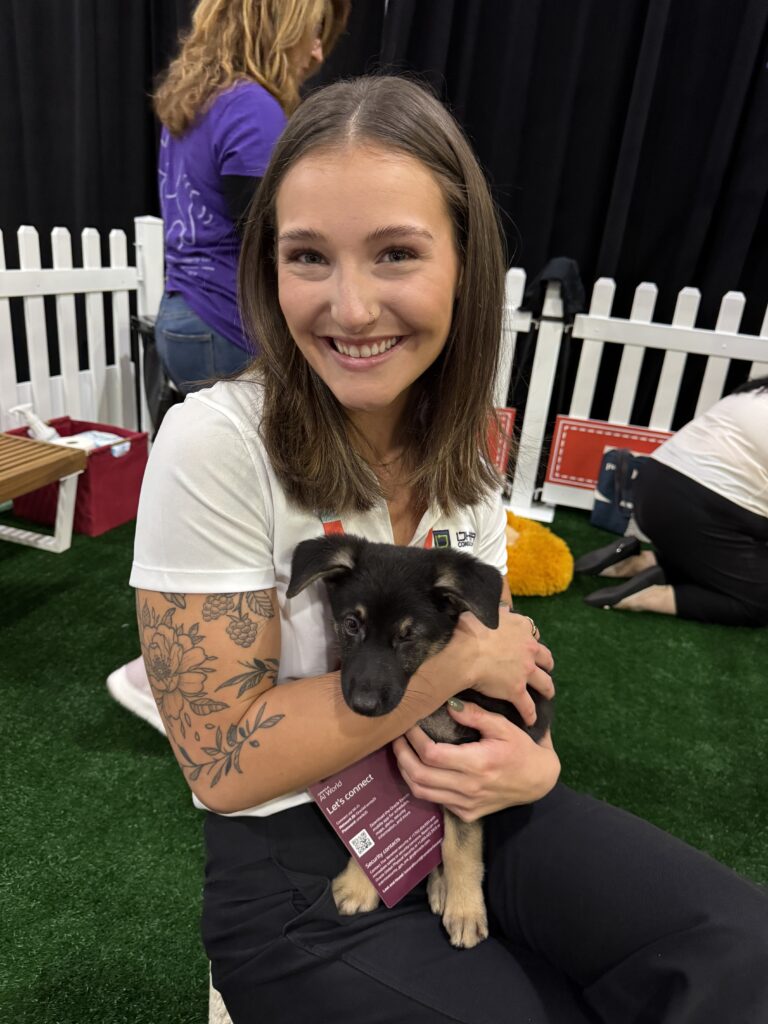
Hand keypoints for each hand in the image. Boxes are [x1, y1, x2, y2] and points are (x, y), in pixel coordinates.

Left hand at [392, 701, 559, 821]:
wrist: (538, 781)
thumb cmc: (521, 748)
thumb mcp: (503, 726)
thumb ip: (475, 715)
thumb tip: (448, 705)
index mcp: (477, 764)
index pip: (431, 755)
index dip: (414, 739)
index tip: (409, 723)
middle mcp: (468, 788)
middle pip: (419, 776)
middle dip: (401, 755)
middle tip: (397, 737)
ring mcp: (466, 805)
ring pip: (421, 792)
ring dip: (406, 771)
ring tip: (401, 751)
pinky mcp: (466, 814)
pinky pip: (434, 800)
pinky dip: (421, 784)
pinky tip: (419, 767)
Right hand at [453, 610, 554, 726]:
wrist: (465, 652)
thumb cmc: (469, 628)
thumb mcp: (485, 611)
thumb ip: (496, 611)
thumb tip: (501, 608)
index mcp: (520, 627)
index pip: (532, 632)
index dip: (531, 639)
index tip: (528, 643)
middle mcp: (528, 648)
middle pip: (545, 657)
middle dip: (546, 663)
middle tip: (543, 668)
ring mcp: (525, 671)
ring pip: (544, 682)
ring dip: (547, 688)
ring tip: (547, 693)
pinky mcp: (517, 690)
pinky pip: (528, 706)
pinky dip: (530, 713)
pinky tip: (531, 720)